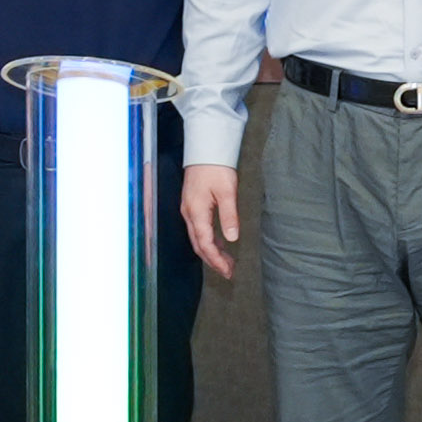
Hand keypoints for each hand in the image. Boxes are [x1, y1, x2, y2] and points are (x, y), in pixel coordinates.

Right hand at [181, 165, 244, 279]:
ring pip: (198, 238)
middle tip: (228, 272)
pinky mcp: (192, 205)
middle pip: (199, 245)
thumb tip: (232, 238)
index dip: (216, 259)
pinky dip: (209, 240)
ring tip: (227, 262)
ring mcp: (189, 210)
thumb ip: (229, 216)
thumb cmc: (216, 167)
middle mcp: (189, 214)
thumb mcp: (227, 191)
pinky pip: (199, 229)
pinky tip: (220, 244)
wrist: (205, 149)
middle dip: (213, 260)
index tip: (228, 270)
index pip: (205, 244)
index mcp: (196, 212)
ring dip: (211, 252)